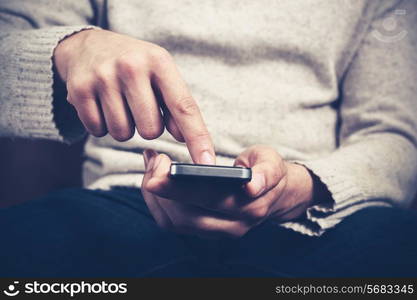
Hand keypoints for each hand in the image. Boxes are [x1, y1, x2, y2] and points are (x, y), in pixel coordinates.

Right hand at [53, 29, 214, 163]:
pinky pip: (98, 131)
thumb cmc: (134, 66)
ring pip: (123, 134)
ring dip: (125, 127)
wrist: (87, 46)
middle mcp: (132, 67)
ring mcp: (103, 77)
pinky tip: (101, 104)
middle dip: (148, 127)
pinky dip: (102, 125)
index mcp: (160, 62)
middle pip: (151, 131)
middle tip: (139, 106)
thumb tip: (181, 136)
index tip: (207, 164)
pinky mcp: (78, 90)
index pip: (184, 108)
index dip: (198, 139)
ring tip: (119, 103)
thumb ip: (175, 105)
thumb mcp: (161, 74)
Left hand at [141, 145, 314, 237]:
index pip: (208, 200)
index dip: (179, 188)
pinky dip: (156, 201)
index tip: (159, 169)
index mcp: (249, 206)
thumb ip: (266, 172)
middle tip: (153, 159)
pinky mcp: (203, 230)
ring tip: (152, 165)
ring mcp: (216, 231)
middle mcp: (231, 225)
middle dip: (160, 189)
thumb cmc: (267, 171)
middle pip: (185, 216)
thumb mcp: (272, 162)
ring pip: (174, 222)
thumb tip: (251, 185)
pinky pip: (172, 222)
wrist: (274, 194)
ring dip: (155, 195)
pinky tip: (154, 178)